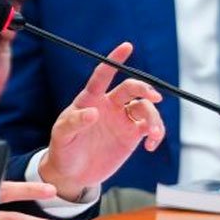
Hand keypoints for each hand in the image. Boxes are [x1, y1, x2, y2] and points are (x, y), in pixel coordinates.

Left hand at [39, 42, 164, 200]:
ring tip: (153, 134)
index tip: (127, 46)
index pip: (102, 75)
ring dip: (155, 118)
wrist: (73, 173)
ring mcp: (122, 119)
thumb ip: (74, 122)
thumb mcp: (62, 136)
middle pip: (131, 88)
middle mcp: (109, 105)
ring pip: (145, 108)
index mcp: (90, 100)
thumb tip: (93, 113)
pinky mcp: (132, 136)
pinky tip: (152, 145)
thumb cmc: (63, 149)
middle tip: (153, 97)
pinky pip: (151, 128)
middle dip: (144, 88)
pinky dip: (157, 133)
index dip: (114, 60)